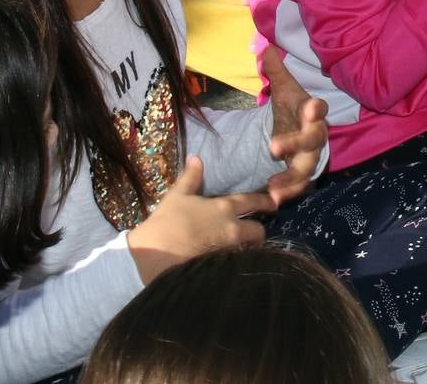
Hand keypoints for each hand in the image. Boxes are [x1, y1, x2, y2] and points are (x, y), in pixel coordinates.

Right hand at [126, 156, 272, 284]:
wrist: (153, 256)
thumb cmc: (166, 223)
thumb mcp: (177, 196)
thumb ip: (190, 178)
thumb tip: (196, 158)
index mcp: (224, 207)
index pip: (253, 201)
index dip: (265, 201)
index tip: (274, 203)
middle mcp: (232, 228)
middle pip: (258, 230)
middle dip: (260, 231)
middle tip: (257, 231)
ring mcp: (228, 250)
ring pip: (249, 249)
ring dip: (249, 248)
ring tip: (244, 249)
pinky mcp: (222, 268)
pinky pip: (236, 264)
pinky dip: (237, 263)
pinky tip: (230, 265)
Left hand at [263, 46, 328, 205]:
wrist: (298, 131)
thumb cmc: (292, 109)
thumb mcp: (283, 89)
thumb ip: (276, 71)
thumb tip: (265, 48)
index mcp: (313, 112)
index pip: (318, 109)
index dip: (316, 109)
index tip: (311, 107)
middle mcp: (316, 135)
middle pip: (312, 141)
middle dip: (295, 144)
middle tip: (272, 148)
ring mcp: (311, 156)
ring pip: (307, 168)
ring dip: (291, 179)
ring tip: (273, 189)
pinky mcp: (303, 173)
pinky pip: (300, 185)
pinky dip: (288, 192)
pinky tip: (272, 199)